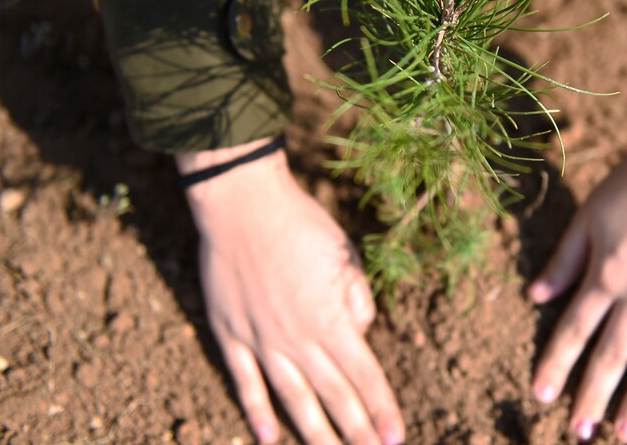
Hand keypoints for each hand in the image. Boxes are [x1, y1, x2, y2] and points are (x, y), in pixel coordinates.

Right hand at [176, 140, 404, 444]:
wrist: (244, 206)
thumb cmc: (302, 225)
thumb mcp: (346, 258)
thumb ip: (357, 301)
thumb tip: (360, 333)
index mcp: (333, 320)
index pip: (366, 376)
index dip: (382, 409)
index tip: (395, 438)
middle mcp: (300, 339)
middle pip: (333, 397)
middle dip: (355, 432)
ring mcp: (262, 341)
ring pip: (292, 399)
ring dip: (314, 433)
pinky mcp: (231, 334)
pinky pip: (245, 382)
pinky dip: (256, 411)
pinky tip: (267, 437)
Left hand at [528, 88, 626, 442]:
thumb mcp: (588, 217)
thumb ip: (564, 260)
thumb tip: (534, 297)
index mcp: (606, 275)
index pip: (574, 332)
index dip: (556, 365)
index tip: (541, 396)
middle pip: (614, 356)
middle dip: (594, 397)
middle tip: (580, 433)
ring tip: (626, 433)